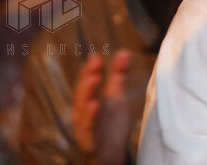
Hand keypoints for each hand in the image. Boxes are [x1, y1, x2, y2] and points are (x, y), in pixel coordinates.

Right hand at [71, 50, 131, 164]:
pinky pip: (88, 129)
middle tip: (95, 62)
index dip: (90, 69)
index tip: (96, 56)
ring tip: (94, 79)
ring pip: (83, 110)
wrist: (110, 153)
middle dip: (88, 77)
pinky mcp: (90, 141)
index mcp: (90, 101)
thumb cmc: (111, 124)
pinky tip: (94, 105)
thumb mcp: (117, 98)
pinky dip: (90, 118)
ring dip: (87, 94)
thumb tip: (124, 52)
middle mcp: (84, 113)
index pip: (87, 82)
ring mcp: (86, 127)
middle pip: (83, 94)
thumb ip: (118, 76)